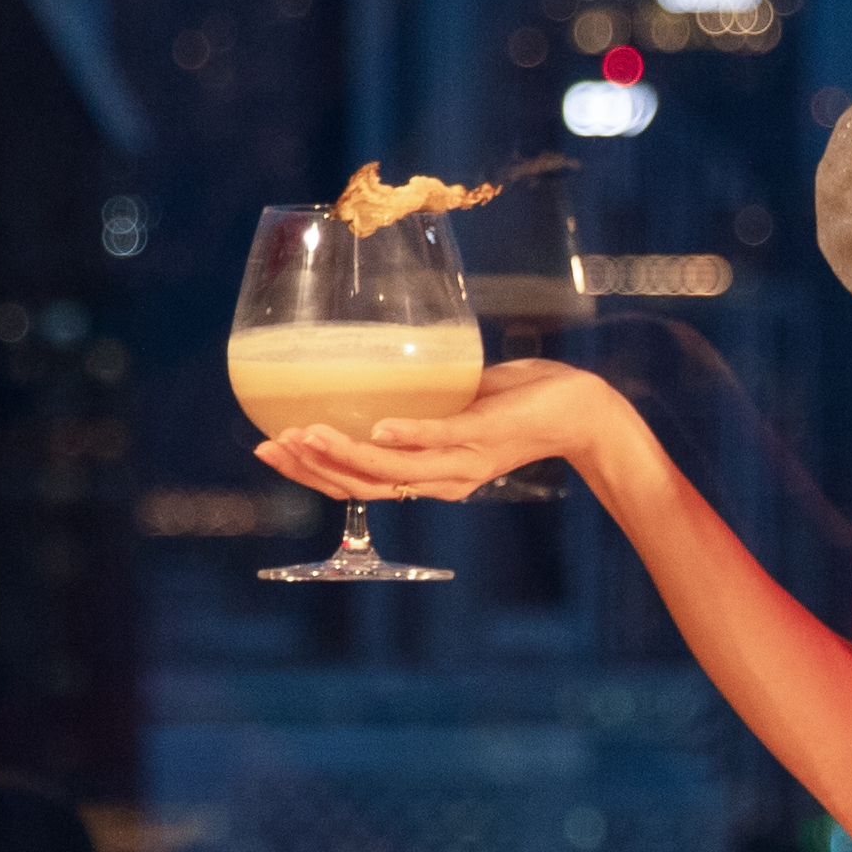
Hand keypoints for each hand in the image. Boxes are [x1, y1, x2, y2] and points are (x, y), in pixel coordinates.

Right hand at [250, 357, 645, 502]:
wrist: (581, 410)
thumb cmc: (520, 399)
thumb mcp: (459, 400)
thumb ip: (421, 397)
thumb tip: (377, 366)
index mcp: (429, 475)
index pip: (358, 484)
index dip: (310, 472)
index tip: (270, 450)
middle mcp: (441, 479)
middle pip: (362, 486)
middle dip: (312, 467)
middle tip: (271, 446)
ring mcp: (460, 460)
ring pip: (390, 469)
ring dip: (344, 453)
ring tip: (305, 434)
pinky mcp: (481, 437)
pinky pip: (437, 439)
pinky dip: (406, 435)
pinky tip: (377, 427)